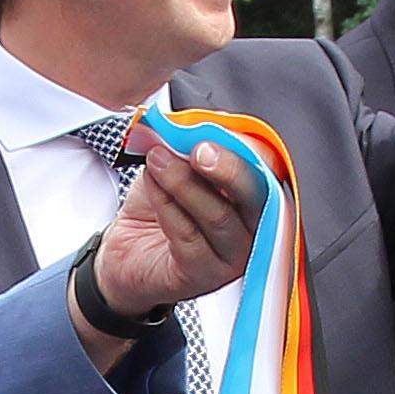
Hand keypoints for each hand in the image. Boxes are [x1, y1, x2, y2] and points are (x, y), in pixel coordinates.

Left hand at [78, 137, 266, 344]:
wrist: (127, 251)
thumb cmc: (162, 207)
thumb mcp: (181, 162)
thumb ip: (199, 141)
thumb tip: (214, 119)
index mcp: (256, 197)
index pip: (267, 170)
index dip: (247, 149)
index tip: (216, 132)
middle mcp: (254, 229)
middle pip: (257, 197)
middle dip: (227, 168)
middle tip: (198, 150)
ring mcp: (232, 256)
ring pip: (218, 216)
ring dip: (184, 182)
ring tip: (158, 159)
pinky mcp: (204, 274)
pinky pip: (188, 236)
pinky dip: (167, 204)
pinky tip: (152, 183)